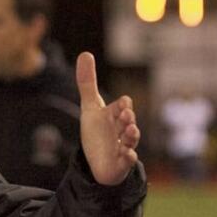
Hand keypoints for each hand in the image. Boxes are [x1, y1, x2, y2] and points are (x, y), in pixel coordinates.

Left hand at [76, 52, 139, 185]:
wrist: (100, 159)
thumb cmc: (98, 131)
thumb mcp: (90, 107)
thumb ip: (87, 83)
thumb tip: (85, 53)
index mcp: (114, 116)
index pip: (121, 107)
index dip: (122, 105)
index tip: (123, 102)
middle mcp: (121, 130)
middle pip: (127, 123)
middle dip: (127, 119)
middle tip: (126, 115)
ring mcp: (123, 146)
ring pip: (130, 141)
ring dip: (131, 136)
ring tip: (130, 131)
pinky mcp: (121, 163)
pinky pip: (127, 161)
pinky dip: (128, 158)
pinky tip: (128, 154)